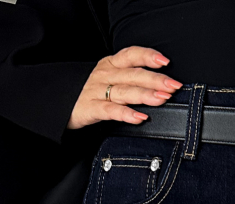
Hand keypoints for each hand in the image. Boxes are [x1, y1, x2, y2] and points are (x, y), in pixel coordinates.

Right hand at [67, 47, 181, 129]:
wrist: (60, 103)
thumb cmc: (90, 93)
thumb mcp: (108, 79)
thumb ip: (129, 79)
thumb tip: (158, 86)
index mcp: (110, 64)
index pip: (132, 55)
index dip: (148, 56)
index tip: (165, 62)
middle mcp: (105, 75)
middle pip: (133, 74)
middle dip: (156, 80)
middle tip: (173, 85)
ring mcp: (97, 91)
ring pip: (125, 91)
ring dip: (146, 95)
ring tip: (162, 99)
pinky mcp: (91, 108)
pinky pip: (111, 111)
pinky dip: (127, 114)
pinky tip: (139, 117)